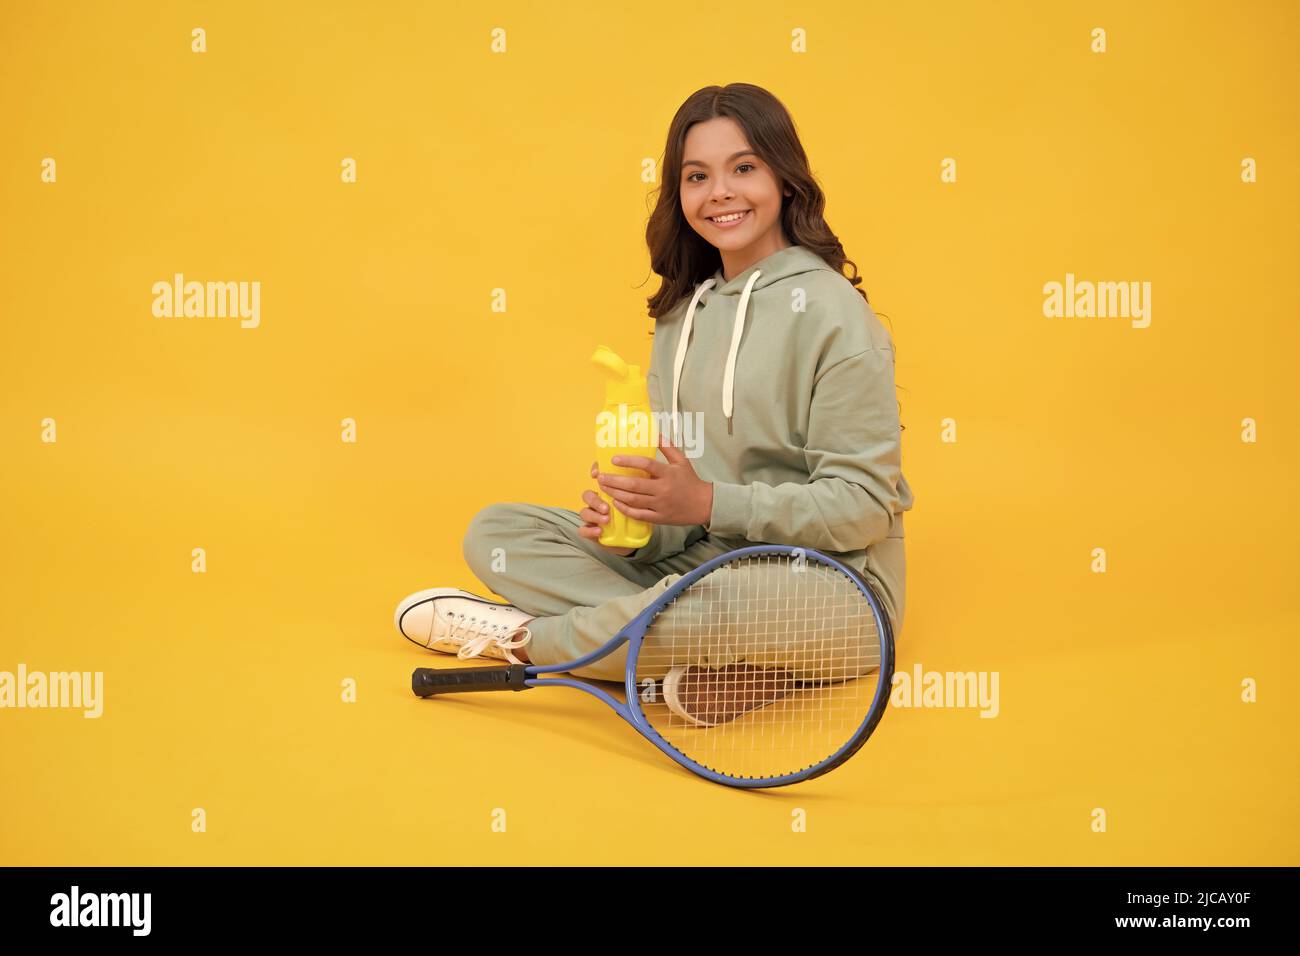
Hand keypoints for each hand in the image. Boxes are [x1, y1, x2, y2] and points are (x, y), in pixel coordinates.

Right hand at [578, 460, 634, 554]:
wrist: (629, 536)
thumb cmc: (633, 512)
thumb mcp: (636, 498)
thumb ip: (637, 485)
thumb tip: (645, 470)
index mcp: (605, 491)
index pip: (596, 478)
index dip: (594, 473)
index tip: (597, 474)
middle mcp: (596, 502)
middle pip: (588, 496)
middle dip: (595, 500)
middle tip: (606, 507)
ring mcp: (592, 516)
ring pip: (584, 512)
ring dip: (594, 515)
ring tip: (606, 520)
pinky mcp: (591, 531)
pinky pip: (584, 530)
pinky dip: (590, 530)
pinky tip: (599, 531)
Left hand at [596, 433, 713, 526]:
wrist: (704, 505)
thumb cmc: (691, 481)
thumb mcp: (682, 461)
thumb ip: (667, 447)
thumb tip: (655, 432)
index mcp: (668, 473)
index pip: (646, 464)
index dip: (629, 461)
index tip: (614, 459)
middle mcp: (663, 489)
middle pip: (634, 485)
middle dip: (614, 480)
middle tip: (600, 476)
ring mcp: (660, 505)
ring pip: (633, 500)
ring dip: (615, 493)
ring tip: (603, 487)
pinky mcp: (659, 517)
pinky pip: (638, 514)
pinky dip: (625, 509)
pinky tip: (615, 502)